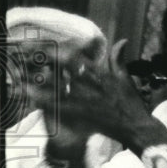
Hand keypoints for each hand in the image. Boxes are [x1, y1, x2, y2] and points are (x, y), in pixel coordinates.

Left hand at [27, 40, 166, 152]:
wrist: (137, 127)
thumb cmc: (132, 103)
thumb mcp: (126, 78)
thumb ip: (119, 59)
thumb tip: (121, 40)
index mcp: (104, 75)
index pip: (81, 58)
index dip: (64, 51)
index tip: (48, 46)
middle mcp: (95, 85)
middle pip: (68, 69)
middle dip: (51, 62)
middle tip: (33, 55)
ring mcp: (89, 99)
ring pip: (63, 85)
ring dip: (46, 79)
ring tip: (29, 73)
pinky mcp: (85, 113)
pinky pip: (62, 106)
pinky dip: (49, 101)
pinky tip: (34, 97)